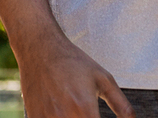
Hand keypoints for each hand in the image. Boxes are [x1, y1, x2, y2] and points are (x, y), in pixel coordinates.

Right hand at [16, 33, 131, 117]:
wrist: (39, 48)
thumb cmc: (73, 62)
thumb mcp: (104, 79)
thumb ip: (123, 106)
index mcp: (84, 109)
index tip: (98, 117)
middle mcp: (64, 117)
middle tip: (88, 111)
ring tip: (74, 108)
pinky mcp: (34, 117)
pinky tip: (60, 110)